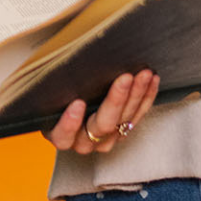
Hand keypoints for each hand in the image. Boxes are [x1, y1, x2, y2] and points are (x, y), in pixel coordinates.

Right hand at [44, 70, 158, 154]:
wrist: (74, 99)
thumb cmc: (58, 94)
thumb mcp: (50, 90)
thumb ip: (53, 82)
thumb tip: (58, 59)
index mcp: (60, 134)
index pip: (63, 135)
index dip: (70, 123)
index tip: (77, 103)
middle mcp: (83, 141)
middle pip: (102, 126)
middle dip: (115, 100)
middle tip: (124, 78)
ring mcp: (106, 138)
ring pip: (123, 121)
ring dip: (136, 96)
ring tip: (143, 74)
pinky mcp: (123, 130)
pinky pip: (137, 116)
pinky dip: (146, 96)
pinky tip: (151, 80)